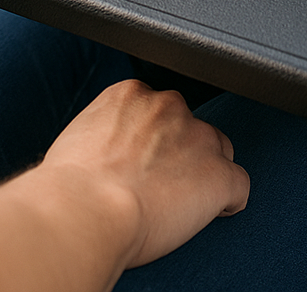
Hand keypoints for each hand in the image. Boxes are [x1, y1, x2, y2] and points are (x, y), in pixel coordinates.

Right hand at [39, 80, 249, 268]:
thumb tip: (101, 153)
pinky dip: (228, 200)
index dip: (156, 140)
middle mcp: (169, 107)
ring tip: (182, 203)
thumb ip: (102, 134)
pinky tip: (214, 212)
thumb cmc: (67, 189)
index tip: (145, 162)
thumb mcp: (76, 140)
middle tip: (160, 186)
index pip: (159, 110)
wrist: (83, 212)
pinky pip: (238, 185)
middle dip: (183, 153)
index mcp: (131, 95)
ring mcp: (198, 138)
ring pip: (219, 151)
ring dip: (206, 173)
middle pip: (192, 126)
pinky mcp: (218, 175)